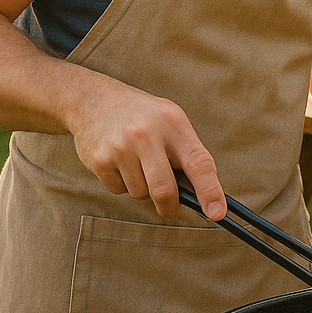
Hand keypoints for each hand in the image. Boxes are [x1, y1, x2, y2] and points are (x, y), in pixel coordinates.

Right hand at [69, 79, 225, 221]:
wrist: (94, 99)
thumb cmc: (143, 115)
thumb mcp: (171, 121)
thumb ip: (186, 153)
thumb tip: (201, 194)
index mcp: (174, 123)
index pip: (199, 162)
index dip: (210, 190)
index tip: (217, 214)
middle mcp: (147, 134)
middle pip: (164, 190)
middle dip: (169, 206)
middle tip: (170, 208)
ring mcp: (121, 147)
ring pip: (141, 193)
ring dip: (143, 188)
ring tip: (137, 162)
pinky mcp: (99, 159)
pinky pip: (118, 190)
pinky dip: (122, 184)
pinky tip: (119, 162)